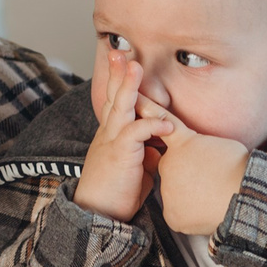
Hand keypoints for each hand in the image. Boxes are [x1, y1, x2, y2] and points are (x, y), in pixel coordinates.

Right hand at [72, 55, 174, 220]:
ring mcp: (112, 142)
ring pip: (120, 108)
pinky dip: (152, 126)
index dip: (118, 82)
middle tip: (121, 51)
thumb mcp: (135, 168)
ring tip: (137, 67)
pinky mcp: (119, 156)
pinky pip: (135, 134)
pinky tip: (168, 124)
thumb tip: (160, 147)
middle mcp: (108, 134)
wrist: (99, 215)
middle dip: (117, 73)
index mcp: (112, 135)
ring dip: (129, 87)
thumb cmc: (117, 193)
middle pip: (112, 96)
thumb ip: (145, 153)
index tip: (124, 62)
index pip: (115, 102)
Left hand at [156, 120, 250, 234]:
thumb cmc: (239, 166)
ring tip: (213, 195)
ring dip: (192, 196)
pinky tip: (208, 211)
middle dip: (188, 175)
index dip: (149, 110)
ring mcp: (167, 191)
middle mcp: (168, 165)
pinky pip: (180, 215)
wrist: (244, 195)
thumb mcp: (222, 144)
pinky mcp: (172, 215)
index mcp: (183, 143)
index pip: (165, 125)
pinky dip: (192, 216)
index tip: (138, 100)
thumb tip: (198, 153)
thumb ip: (200, 146)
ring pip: (177, 194)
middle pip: (174, 171)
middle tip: (212, 178)